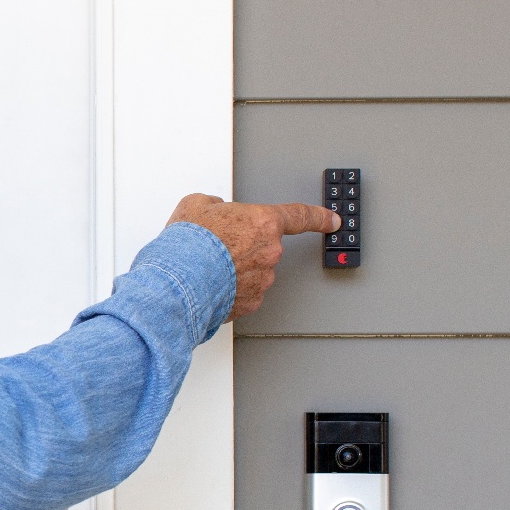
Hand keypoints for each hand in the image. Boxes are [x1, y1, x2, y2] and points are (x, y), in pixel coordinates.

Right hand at [168, 193, 340, 320]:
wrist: (176, 282)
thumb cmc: (187, 245)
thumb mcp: (196, 205)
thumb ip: (214, 206)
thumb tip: (213, 212)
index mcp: (263, 222)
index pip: (300, 216)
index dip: (319, 217)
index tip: (332, 221)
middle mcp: (269, 253)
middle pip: (262, 247)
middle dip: (242, 247)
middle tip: (215, 247)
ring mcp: (261, 280)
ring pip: (251, 272)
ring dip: (233, 269)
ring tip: (205, 268)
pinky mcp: (249, 303)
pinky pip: (242, 293)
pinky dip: (228, 289)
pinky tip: (208, 284)